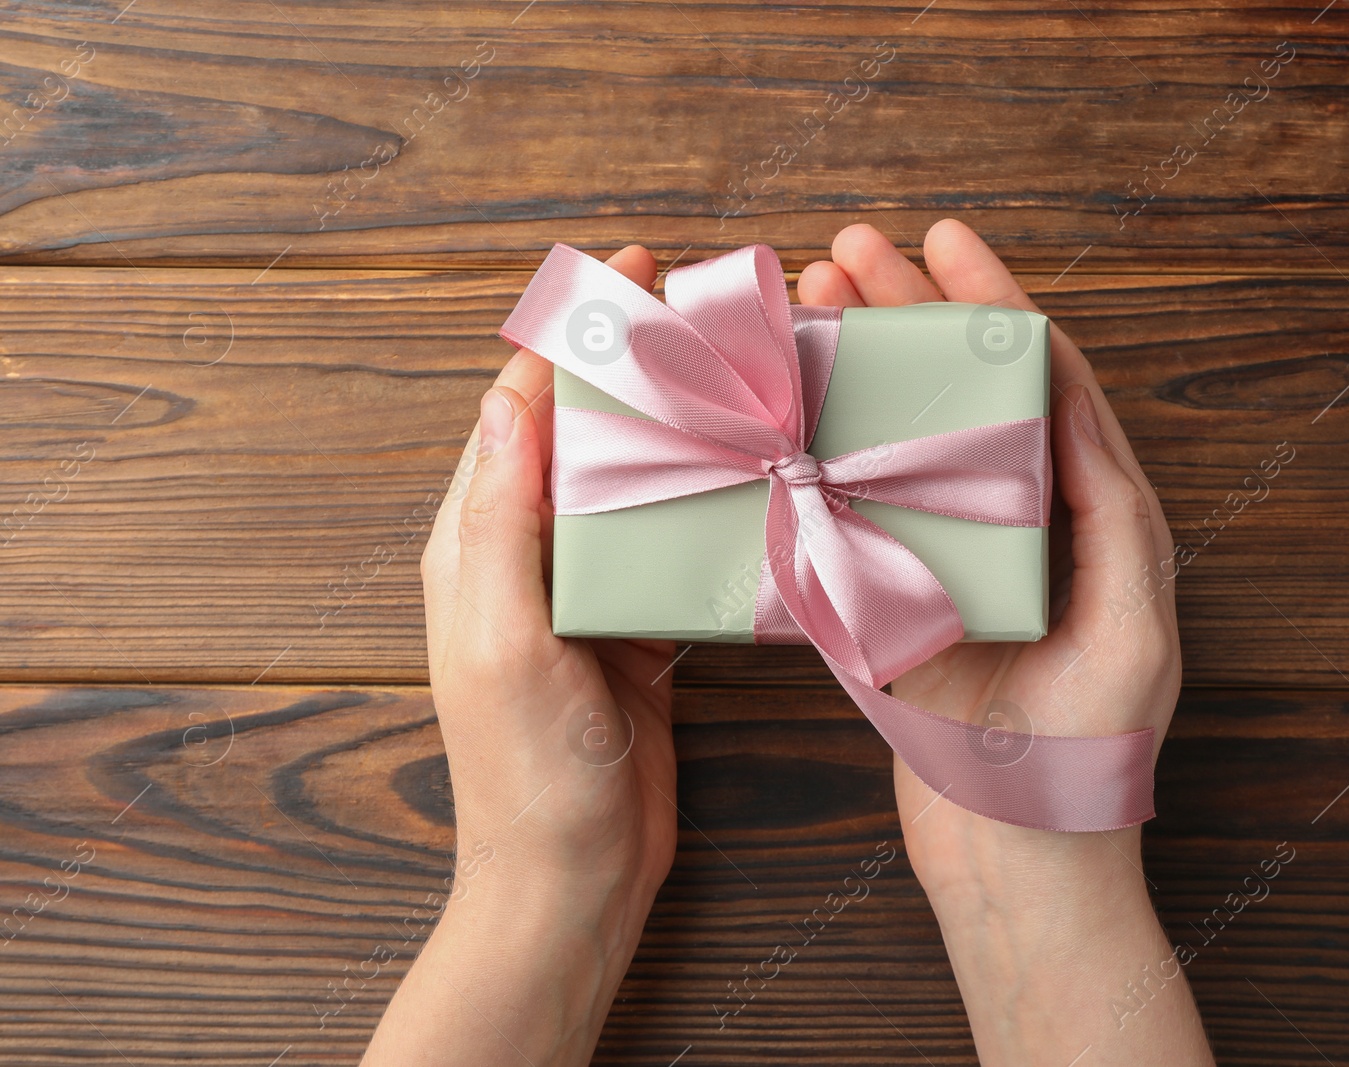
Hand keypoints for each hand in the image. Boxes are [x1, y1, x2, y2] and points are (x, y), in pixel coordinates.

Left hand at [364, 245, 678, 1066]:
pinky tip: (751, 482)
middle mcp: (526, 557)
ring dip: (676, 430)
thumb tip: (507, 398)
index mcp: (476, 544)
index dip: (569, 334)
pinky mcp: (634, 632)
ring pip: (631, 485)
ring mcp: (584, 594)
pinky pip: (667, 547)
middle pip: (581, 433)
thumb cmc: (527, 771)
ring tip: (740, 378)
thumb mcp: (508, 643)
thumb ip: (502, 523)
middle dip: (633, 365)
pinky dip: (703, 506)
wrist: (572, 880)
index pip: (518, 409)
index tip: (630, 274)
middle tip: (707, 315)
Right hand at [799, 221, 1209, 1064]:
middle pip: (969, 393)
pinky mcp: (907, 604)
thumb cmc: (1078, 768)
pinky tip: (789, 417)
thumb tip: (1071, 414)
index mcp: (1096, 523)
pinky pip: (864, 509)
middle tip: (849, 251)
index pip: (1047, 382)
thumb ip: (1109, 525)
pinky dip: (827, 455)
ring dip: (865, 370)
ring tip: (814, 306)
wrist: (1019, 871)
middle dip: (914, 313)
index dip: (997, 303)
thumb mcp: (1123, 636)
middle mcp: (1028, 530)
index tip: (946, 242)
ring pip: (909, 441)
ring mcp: (961, 563)